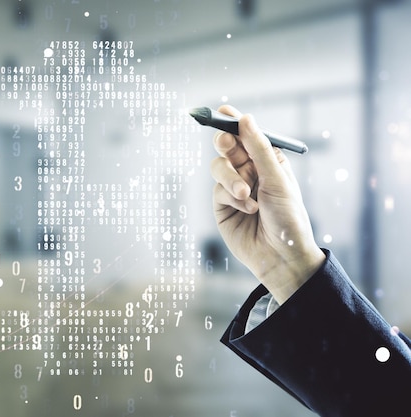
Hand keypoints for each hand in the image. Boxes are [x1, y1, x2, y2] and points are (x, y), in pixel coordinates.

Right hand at [210, 105, 324, 303]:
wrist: (281, 257)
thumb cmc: (288, 218)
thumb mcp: (277, 179)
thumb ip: (258, 149)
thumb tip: (245, 118)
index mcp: (268, 161)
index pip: (248, 136)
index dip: (235, 122)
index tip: (223, 111)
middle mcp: (250, 172)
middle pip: (227, 147)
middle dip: (226, 145)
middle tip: (226, 144)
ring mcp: (234, 189)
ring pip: (218, 168)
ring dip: (230, 178)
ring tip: (246, 195)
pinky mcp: (222, 206)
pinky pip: (217, 191)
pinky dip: (231, 197)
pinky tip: (248, 210)